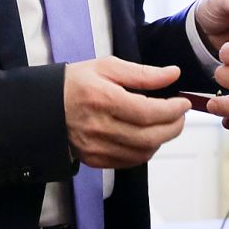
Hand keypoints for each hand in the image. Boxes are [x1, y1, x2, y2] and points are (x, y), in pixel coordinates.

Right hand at [63, 57, 191, 168]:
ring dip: (161, 139)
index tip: (183, 103)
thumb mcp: (108, 67)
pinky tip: (147, 136)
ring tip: (165, 124)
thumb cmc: (78, 82)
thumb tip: (173, 74)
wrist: (46, 106)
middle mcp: (99, 127)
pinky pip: (131, 161)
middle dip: (173, 127)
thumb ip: (143, 73)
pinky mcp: (95, 160)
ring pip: (143, 152)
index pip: (148, 111)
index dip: (172, 110)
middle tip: (180, 115)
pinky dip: (146, 150)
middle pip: (149, 136)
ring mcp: (96, 147)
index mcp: (103, 99)